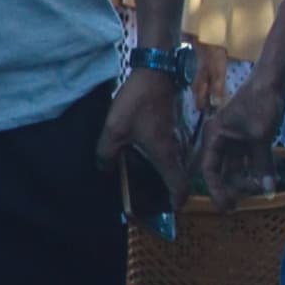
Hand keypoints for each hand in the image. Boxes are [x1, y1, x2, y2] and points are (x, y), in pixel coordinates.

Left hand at [99, 66, 192, 211]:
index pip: (179, 187)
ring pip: (174, 164)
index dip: (176, 203)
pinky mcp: (171, 127)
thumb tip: (105, 168)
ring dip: (165, 176)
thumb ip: (107, 153)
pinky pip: (169, 151)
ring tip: (145, 182)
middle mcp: (175, 149)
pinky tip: (143, 158)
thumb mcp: (114, 130)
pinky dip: (161, 161)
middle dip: (169, 193)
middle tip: (151, 200)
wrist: (153, 73)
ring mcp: (176, 137)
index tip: (168, 211)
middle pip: (178, 178)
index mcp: (165, 155)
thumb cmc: (137, 103)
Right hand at [200, 55, 284, 201]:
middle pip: (222, 170)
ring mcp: (234, 138)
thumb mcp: (260, 138)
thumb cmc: (259, 105)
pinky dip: (256, 168)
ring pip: (236, 165)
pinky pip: (248, 158)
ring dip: (248, 178)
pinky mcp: (247, 136)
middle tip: (251, 196)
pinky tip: (266, 178)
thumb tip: (268, 190)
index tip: (226, 207)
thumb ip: (262, 165)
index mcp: (214, 137)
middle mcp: (220, 139)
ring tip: (261, 189)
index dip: (216, 190)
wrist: (272, 81)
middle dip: (235, 185)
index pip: (209, 170)